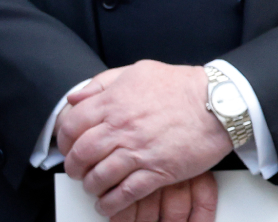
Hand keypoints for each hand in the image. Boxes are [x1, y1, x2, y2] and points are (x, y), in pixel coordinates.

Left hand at [55, 60, 231, 217]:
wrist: (213, 103)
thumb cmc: (177, 85)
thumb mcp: (134, 72)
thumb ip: (102, 83)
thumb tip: (75, 97)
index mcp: (113, 101)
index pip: (73, 123)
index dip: (64, 138)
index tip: (65, 145)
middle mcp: (121, 126)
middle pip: (82, 151)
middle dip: (73, 165)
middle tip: (74, 170)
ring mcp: (138, 150)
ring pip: (101, 175)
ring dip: (91, 185)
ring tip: (91, 187)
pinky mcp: (158, 171)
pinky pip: (127, 193)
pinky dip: (113, 203)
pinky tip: (108, 205)